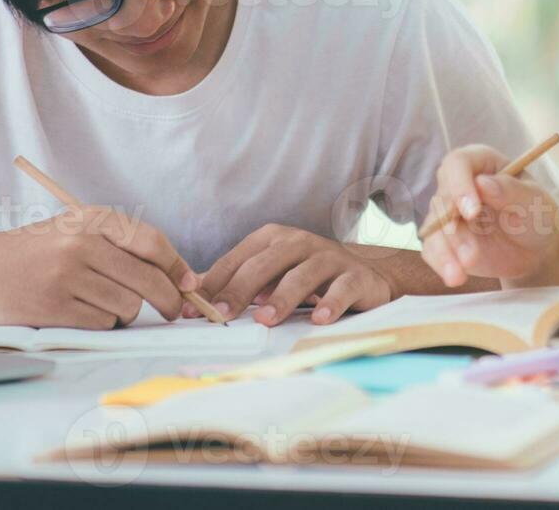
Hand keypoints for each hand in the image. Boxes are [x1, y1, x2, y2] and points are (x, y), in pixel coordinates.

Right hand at [0, 206, 200, 328]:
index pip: (152, 242)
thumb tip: (181, 275)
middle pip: (147, 280)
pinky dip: (102, 323)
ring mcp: (67, 276)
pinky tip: (83, 312)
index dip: (177, 267)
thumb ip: (123, 245)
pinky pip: (103, 323)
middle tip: (173, 310)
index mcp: (93, 220)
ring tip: (102, 303)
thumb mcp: (78, 230)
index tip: (190, 284)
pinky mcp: (55, 307)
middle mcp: (82, 244)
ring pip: (128, 306)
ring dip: (125, 313)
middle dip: (168, 300)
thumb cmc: (38, 252)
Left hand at [199, 224, 396, 326]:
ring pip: (303, 275)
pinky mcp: (355, 276)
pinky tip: (319, 318)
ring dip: (282, 297)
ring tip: (265, 318)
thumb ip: (236, 280)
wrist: (366, 272)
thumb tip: (192, 292)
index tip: (195, 308)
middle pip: (266, 263)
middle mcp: (300, 242)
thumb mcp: (271, 272)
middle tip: (222, 314)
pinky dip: (331, 303)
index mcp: (273, 238)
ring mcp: (329, 257)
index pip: (238, 259)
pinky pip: (342, 288)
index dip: (215, 283)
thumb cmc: (309, 274)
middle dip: (240, 289)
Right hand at [420, 145, 558, 286]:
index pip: (458, 163)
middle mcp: (458, 184)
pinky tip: (455, 277)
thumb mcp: (535, 201)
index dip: (460, 185)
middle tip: (471, 253)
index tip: (472, 212)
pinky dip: (441, 263)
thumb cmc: (537, 216)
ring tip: (463, 272)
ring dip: (447, 251)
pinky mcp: (444, 239)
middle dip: (453, 228)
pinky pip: (432, 249)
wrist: (534, 249)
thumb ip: (511, 190)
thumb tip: (482, 183)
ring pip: (434, 228)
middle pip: (441, 198)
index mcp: (480, 163)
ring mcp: (448, 213)